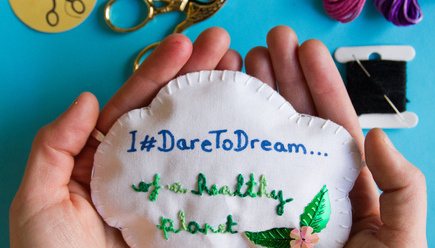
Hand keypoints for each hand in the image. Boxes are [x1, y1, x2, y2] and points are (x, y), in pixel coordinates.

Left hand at [9, 27, 241, 247]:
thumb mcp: (39, 197)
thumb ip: (55, 146)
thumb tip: (86, 99)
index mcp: (104, 155)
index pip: (134, 104)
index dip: (158, 72)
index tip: (185, 46)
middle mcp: (139, 165)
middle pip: (170, 112)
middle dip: (195, 75)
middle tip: (224, 47)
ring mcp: (165, 186)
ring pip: (192, 137)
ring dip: (214, 103)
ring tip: (239, 72)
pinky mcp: (185, 211)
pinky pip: (205, 177)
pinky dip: (226, 152)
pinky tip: (242, 126)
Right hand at [244, 25, 426, 246]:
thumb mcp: (403, 236)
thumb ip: (402, 188)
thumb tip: (379, 137)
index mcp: (344, 181)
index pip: (332, 122)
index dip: (320, 84)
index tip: (303, 50)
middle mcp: (309, 180)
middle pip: (296, 120)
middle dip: (283, 78)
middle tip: (265, 44)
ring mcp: (279, 194)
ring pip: (268, 138)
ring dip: (258, 97)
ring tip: (243, 62)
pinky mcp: (255, 212)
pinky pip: (246, 169)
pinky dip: (236, 139)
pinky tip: (226, 110)